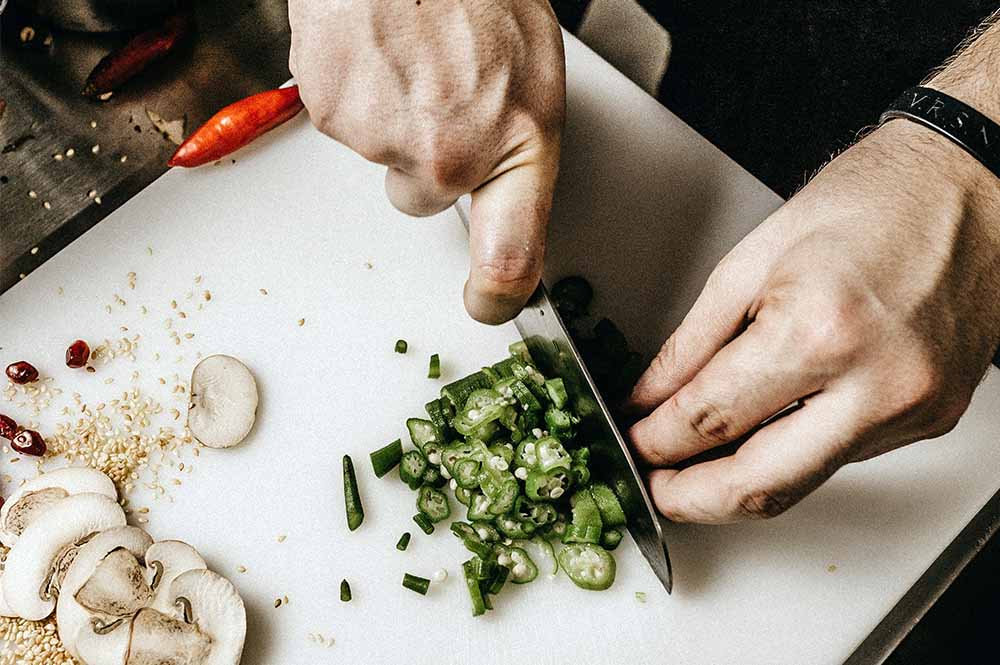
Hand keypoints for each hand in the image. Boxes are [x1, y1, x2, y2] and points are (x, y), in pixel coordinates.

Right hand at [288, 0, 564, 322]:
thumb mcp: (532, 69)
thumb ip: (514, 141)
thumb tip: (495, 191)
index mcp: (517, 143)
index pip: (512, 258)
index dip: (497, 295)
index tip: (487, 303)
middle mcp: (450, 155)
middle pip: (421, 198)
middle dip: (425, 157)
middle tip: (437, 92)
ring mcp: (385, 137)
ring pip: (381, 154)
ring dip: (390, 115)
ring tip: (409, 53)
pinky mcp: (332, 112)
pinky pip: (343, 120)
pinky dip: (355, 90)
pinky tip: (376, 48)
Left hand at [626, 119, 999, 522]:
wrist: (974, 188)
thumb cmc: (871, 202)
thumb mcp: (752, 259)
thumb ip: (691, 343)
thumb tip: (649, 398)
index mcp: (819, 330)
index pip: (711, 419)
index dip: (656, 441)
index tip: (633, 440)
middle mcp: (875, 384)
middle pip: (759, 485)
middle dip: (690, 499)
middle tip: (653, 486)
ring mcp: (911, 409)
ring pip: (801, 484)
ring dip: (737, 485)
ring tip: (693, 464)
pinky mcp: (931, 419)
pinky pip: (841, 459)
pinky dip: (789, 455)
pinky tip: (761, 434)